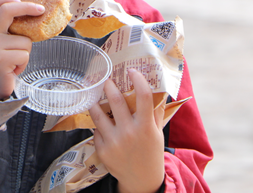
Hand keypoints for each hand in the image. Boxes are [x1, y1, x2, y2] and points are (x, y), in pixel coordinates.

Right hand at [0, 0, 43, 100]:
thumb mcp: (0, 39)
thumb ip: (9, 27)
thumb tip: (36, 12)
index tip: (22, 0)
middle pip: (7, 10)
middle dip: (27, 7)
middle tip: (41, 9)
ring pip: (24, 39)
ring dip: (25, 51)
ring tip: (14, 60)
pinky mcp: (0, 60)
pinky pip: (25, 55)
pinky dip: (23, 63)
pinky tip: (13, 69)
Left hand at [88, 69, 165, 192]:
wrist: (141, 180)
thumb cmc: (151, 152)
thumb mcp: (157, 132)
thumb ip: (156, 111)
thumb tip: (159, 88)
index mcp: (146, 127)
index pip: (143, 96)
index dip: (138, 80)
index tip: (132, 71)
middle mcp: (129, 133)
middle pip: (116, 101)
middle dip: (109, 86)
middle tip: (106, 79)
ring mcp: (114, 142)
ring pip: (98, 114)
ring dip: (95, 101)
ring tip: (94, 95)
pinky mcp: (102, 149)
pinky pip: (96, 130)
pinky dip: (98, 124)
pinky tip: (100, 121)